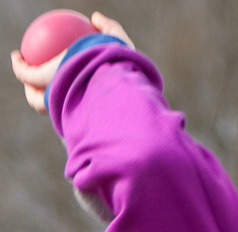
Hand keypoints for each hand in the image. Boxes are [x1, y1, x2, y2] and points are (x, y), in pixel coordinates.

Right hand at [11, 12, 133, 113]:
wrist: (110, 81)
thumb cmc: (118, 62)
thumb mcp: (119, 41)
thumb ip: (109, 28)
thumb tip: (94, 18)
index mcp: (93, 98)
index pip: (80, 95)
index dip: (73, 85)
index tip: (69, 72)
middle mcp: (77, 105)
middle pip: (57, 103)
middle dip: (49, 94)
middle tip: (45, 75)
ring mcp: (60, 103)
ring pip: (39, 99)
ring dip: (30, 85)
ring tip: (25, 67)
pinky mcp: (45, 94)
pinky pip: (27, 79)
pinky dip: (20, 67)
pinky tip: (17, 55)